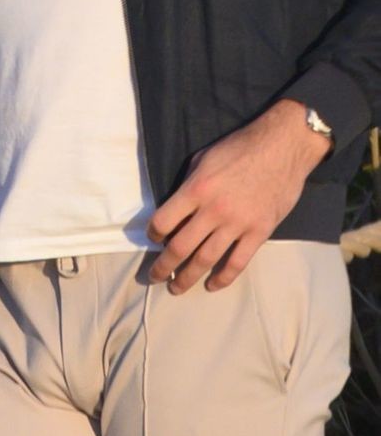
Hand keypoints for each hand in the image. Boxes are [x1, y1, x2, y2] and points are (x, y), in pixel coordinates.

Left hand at [147, 100, 328, 293]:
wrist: (283, 146)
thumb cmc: (240, 148)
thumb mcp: (203, 159)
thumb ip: (188, 185)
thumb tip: (176, 209)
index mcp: (196, 190)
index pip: (163, 221)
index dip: (153, 234)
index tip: (153, 238)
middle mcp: (213, 211)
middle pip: (180, 247)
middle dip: (163, 266)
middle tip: (154, 277)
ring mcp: (237, 224)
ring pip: (205, 260)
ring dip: (187, 278)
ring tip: (176, 288)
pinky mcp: (259, 232)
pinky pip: (237, 262)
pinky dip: (223, 278)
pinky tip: (212, 285)